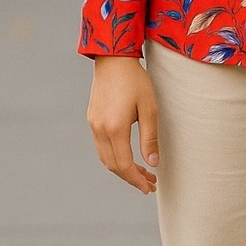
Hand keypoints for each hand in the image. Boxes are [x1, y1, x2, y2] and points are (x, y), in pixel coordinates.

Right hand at [87, 56, 159, 194]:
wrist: (113, 59)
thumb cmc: (135, 81)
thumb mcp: (149, 108)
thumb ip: (150, 137)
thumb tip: (153, 163)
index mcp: (115, 128)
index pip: (124, 165)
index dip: (137, 179)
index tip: (149, 187)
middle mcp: (100, 130)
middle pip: (113, 165)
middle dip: (131, 177)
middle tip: (149, 183)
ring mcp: (93, 125)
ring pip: (105, 157)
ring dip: (122, 168)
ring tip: (141, 172)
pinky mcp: (92, 119)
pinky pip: (101, 146)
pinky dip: (114, 156)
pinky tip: (127, 155)